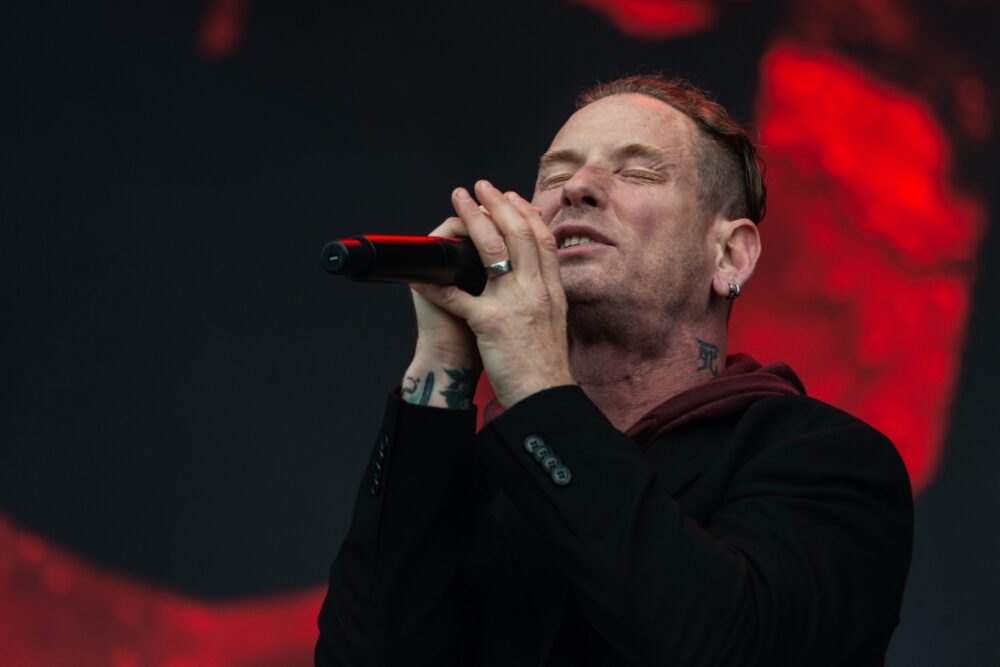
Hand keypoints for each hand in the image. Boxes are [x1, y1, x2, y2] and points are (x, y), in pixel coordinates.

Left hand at [412, 180, 574, 407]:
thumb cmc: (544, 367)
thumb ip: (542, 295)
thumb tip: (528, 275)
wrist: (545, 397)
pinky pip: (458, 297)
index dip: (527, 212)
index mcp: (552, 291)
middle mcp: (536, 291)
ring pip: (492, 251)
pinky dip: (437, 284)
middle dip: (497, 204)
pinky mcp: (491, 324)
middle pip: (518, 233)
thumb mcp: (554, 322)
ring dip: (472, 221)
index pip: (543, 239)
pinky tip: (423, 274)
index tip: (512, 196)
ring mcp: (514, 305)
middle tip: (480, 186)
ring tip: (458, 202)